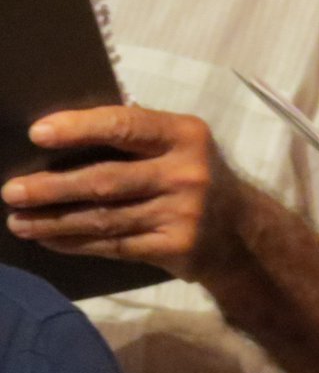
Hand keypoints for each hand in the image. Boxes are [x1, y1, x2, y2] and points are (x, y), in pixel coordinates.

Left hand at [2, 105, 248, 281]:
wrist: (241, 230)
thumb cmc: (194, 176)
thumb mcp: (181, 146)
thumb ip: (138, 136)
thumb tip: (65, 133)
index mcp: (185, 135)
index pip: (127, 126)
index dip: (80, 129)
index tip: (38, 134)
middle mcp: (186, 173)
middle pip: (106, 180)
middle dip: (53, 187)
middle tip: (11, 191)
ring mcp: (181, 213)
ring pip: (104, 218)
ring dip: (54, 220)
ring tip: (18, 220)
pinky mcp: (174, 247)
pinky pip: (113, 246)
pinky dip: (75, 243)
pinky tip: (49, 239)